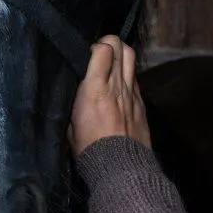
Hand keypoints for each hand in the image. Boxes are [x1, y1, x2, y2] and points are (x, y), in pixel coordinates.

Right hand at [68, 35, 150, 155]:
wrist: (120, 168)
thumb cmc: (89, 148)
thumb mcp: (70, 124)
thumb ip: (75, 101)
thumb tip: (76, 89)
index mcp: (95, 88)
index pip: (103, 49)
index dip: (95, 46)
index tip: (86, 55)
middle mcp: (117, 85)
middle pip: (121, 46)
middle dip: (110, 43)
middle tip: (99, 53)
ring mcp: (132, 93)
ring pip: (132, 58)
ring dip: (121, 55)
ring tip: (111, 64)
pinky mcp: (142, 104)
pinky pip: (135, 79)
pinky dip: (127, 75)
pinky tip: (119, 87)